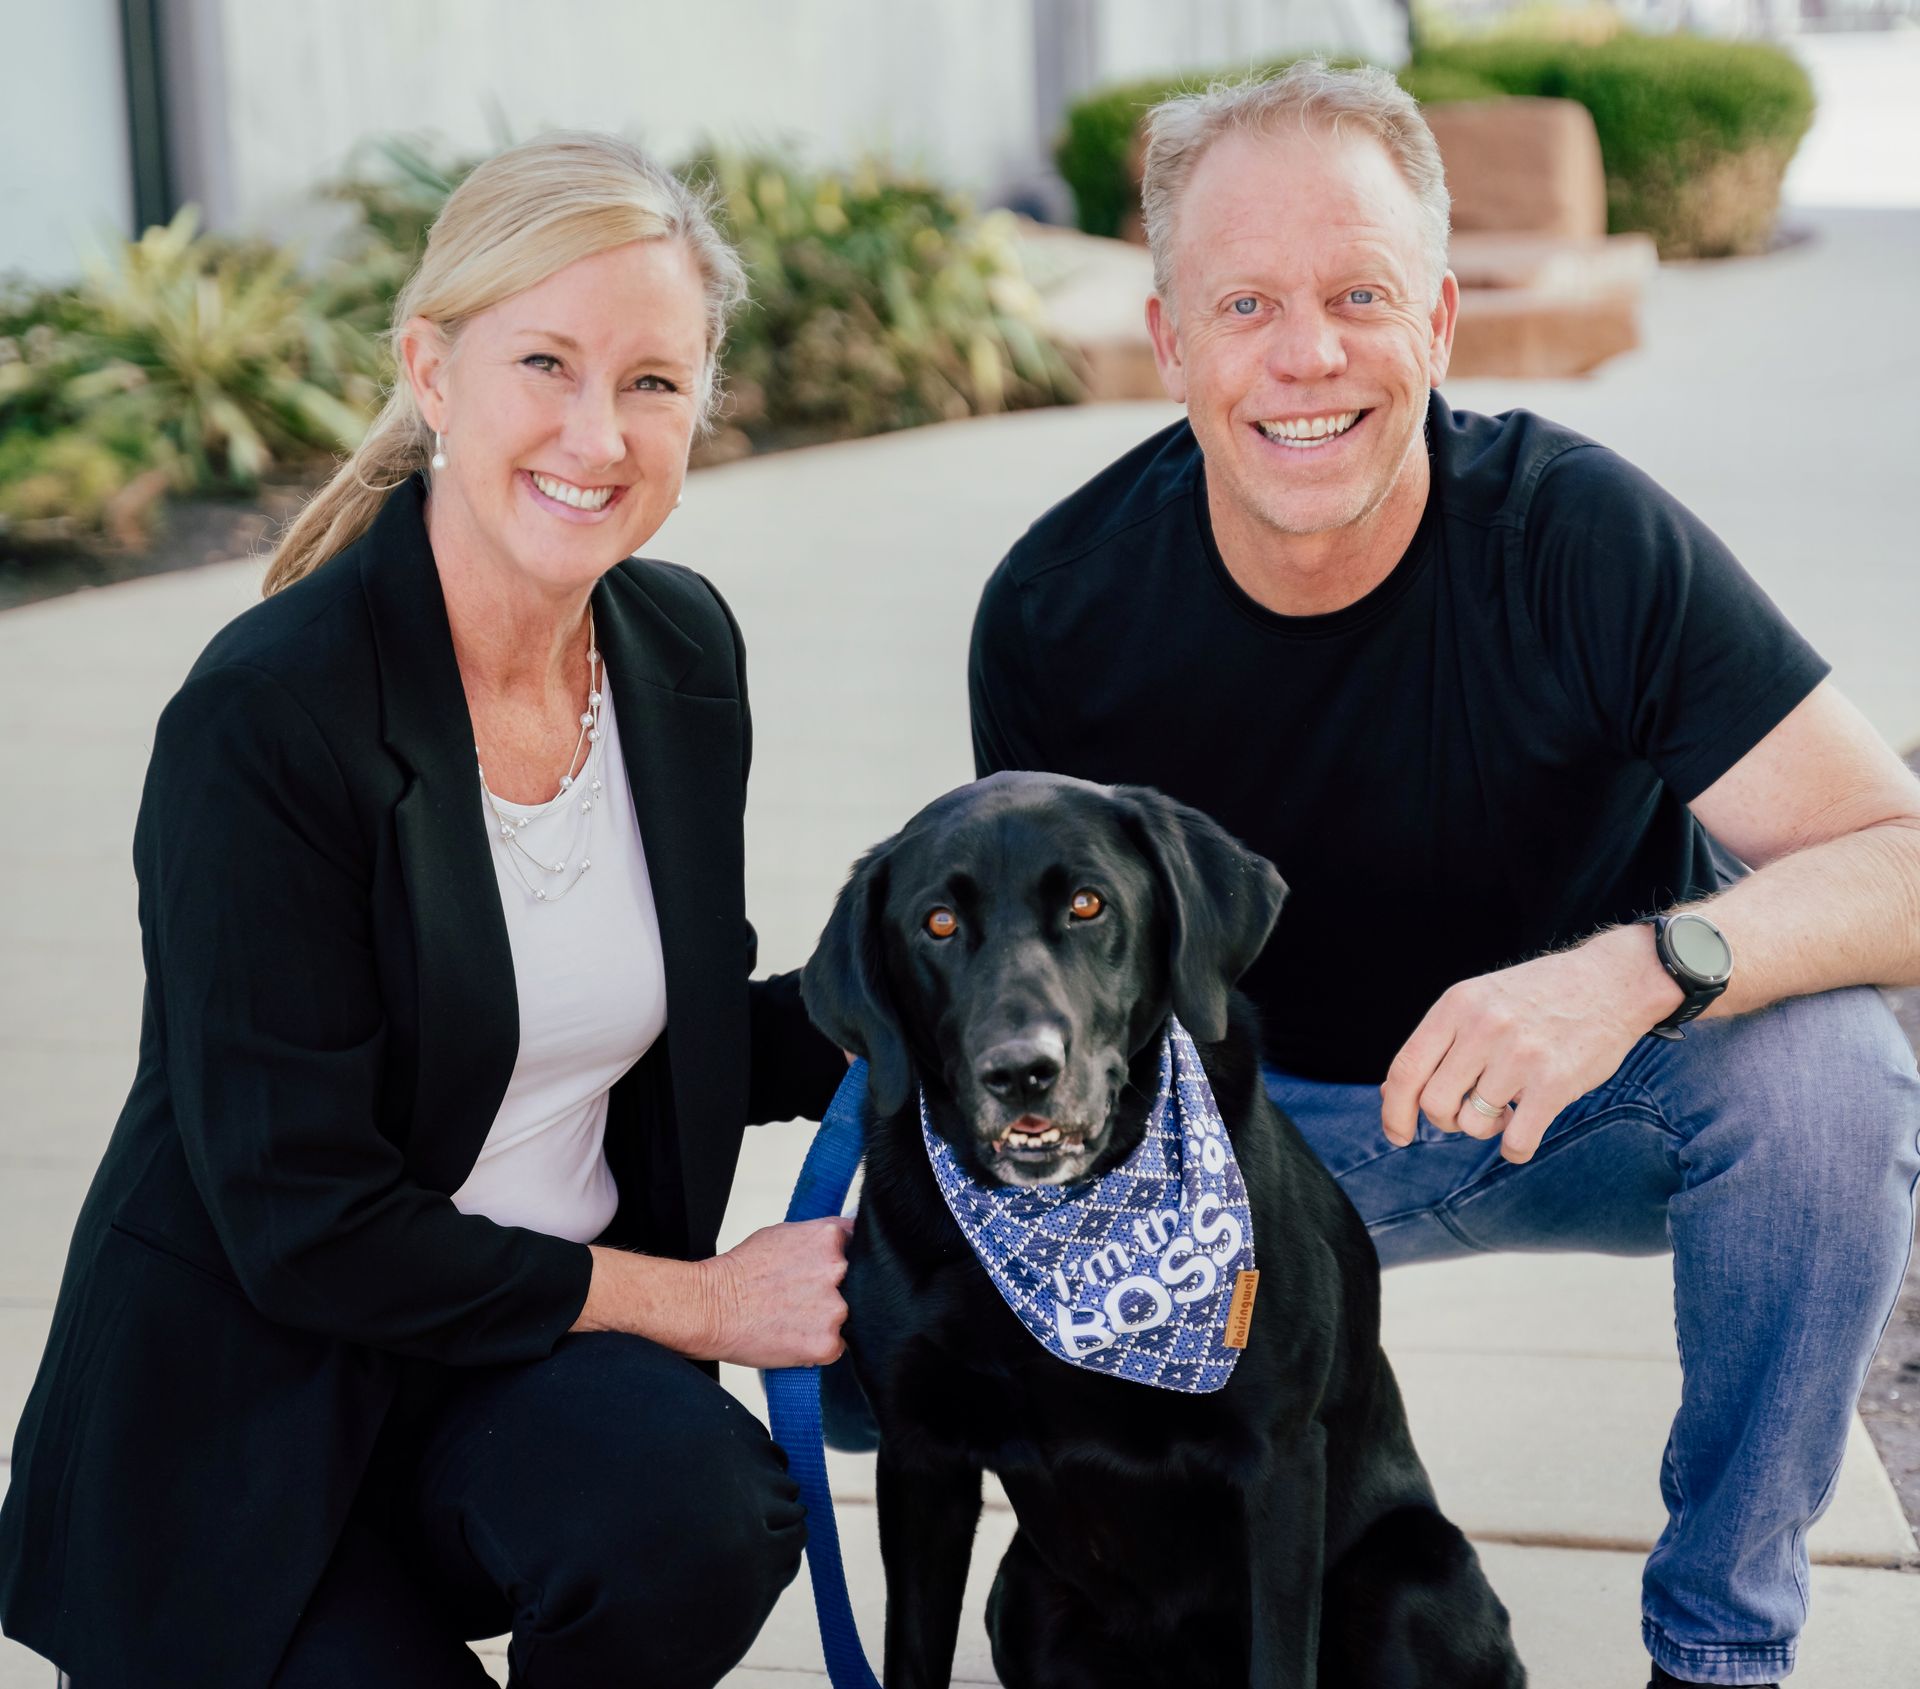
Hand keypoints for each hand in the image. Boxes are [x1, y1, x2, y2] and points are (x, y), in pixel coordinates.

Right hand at [696, 1217, 853, 1367]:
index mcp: (828, 1238)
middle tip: (805, 1299)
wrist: (711, 1307)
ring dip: (827, 1321)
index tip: (836, 1272)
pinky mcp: (827, 1343)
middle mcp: (838, 1270)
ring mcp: (835, 1308)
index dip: (848, 1261)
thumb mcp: (783, 1234)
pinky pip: (835, 1347)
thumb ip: (819, 1239)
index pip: (860, 1247)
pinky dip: (819, 1346)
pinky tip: (795, 1337)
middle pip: (858, 1284)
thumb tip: (840, 1243)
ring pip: (847, 1318)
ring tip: (795, 1319)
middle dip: (836, 1292)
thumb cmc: (740, 1271)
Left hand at [1379, 928, 1681, 1163]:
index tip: (1399, 1135)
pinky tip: (1524, 1131)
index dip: (1393, 1110)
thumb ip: (1442, 1040)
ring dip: (1486, 1128)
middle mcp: (1483, 1027)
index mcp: (1457, 1004)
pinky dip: (1514, 1149)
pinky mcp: (1554, 1082)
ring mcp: (1519, 1055)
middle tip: (1470, 1109)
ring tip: (1508, 1107)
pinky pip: (1516, 1141)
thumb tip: (1394, 1093)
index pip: (1406, 1068)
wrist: (1612, 981)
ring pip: (1473, 1124)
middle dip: (1446, 1119)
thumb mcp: (1480, 999)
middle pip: (1435, 1103)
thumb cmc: (1540, 996)